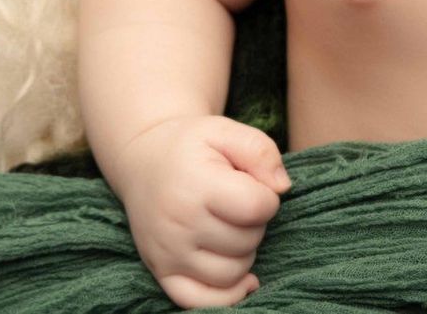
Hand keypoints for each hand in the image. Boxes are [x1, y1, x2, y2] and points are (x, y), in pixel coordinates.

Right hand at [111, 115, 292, 308]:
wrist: (144, 160)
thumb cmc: (192, 147)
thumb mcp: (225, 129)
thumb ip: (261, 151)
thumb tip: (282, 189)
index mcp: (196, 186)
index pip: (257, 208)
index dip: (267, 197)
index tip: (253, 184)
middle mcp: (179, 224)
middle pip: (247, 241)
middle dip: (254, 223)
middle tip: (237, 203)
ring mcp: (168, 253)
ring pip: (232, 273)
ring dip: (244, 253)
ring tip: (230, 226)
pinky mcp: (161, 272)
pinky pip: (200, 301)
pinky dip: (227, 294)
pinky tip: (241, 276)